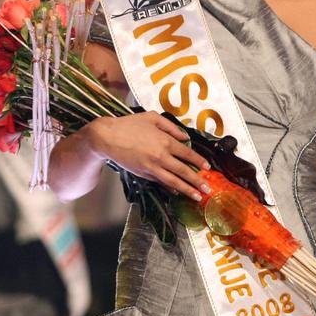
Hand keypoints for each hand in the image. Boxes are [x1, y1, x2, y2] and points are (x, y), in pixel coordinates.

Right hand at [86, 112, 210, 201]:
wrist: (107, 138)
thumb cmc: (128, 124)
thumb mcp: (152, 118)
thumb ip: (171, 126)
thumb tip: (185, 136)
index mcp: (165, 141)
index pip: (187, 154)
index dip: (199, 161)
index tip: (207, 167)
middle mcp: (161, 156)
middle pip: (184, 171)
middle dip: (197, 181)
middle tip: (207, 189)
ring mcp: (152, 167)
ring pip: (173, 182)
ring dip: (186, 190)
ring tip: (197, 197)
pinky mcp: (143, 174)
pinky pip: (160, 182)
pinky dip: (169, 188)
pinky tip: (176, 192)